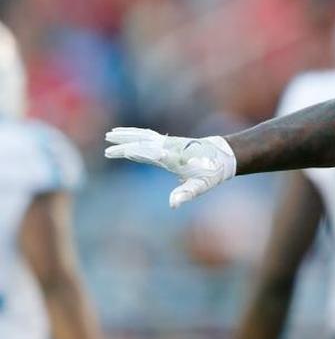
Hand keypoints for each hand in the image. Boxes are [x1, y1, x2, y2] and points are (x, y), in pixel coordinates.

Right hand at [105, 128, 235, 207]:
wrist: (223, 156)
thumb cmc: (211, 172)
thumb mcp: (200, 186)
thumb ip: (185, 194)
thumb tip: (172, 205)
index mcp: (172, 157)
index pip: (146, 153)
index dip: (129, 152)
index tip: (112, 152)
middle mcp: (169, 147)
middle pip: (142, 141)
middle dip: (124, 142)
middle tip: (106, 144)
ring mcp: (170, 142)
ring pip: (144, 135)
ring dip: (128, 134)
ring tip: (111, 134)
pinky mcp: (171, 142)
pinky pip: (150, 136)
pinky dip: (138, 134)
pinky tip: (130, 135)